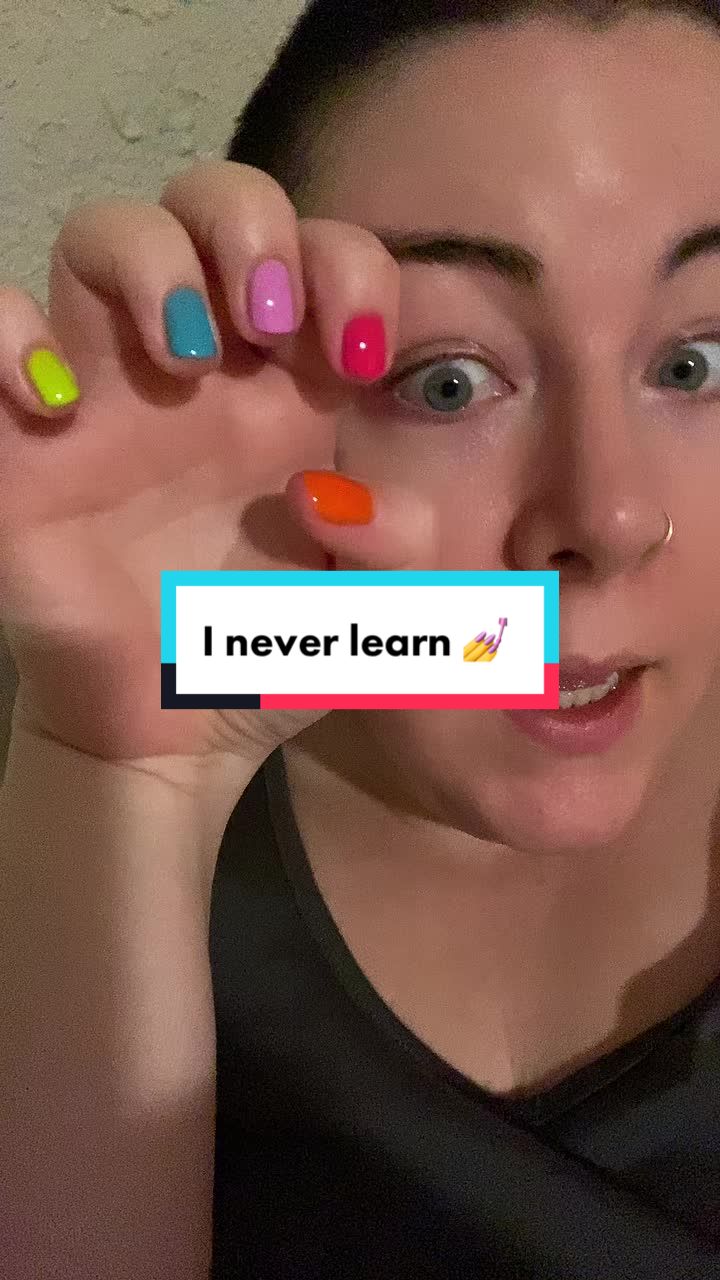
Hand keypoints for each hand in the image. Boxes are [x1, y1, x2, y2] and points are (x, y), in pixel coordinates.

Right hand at [0, 161, 433, 770]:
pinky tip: (55, 402)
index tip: (359, 357)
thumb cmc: (266, 655)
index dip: (350, 269)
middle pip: (212, 202)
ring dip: (152, 262)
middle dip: (249, 228)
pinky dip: (10, 333)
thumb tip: (335, 489)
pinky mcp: (25, 438)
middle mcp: (205, 368)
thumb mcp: (369, 612)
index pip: (324, 255)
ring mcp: (111, 391)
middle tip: (268, 324)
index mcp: (293, 389)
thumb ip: (398, 551)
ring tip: (182, 356)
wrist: (170, 733)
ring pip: (102, 235)